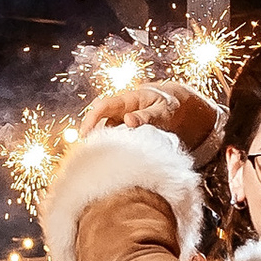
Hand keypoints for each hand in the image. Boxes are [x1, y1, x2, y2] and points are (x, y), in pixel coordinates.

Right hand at [77, 77, 218, 150]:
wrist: (176, 106)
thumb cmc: (169, 106)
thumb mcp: (162, 110)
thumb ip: (147, 116)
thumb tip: (128, 120)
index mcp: (128, 100)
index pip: (102, 106)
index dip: (91, 119)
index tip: (84, 135)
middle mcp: (120, 109)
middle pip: (97, 119)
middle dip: (90, 134)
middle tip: (87, 153)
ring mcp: (121, 119)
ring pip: (104, 130)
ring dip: (100, 142)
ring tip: (99, 160)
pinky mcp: (124, 129)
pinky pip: (113, 137)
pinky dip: (111, 147)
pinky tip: (112, 160)